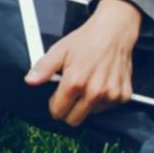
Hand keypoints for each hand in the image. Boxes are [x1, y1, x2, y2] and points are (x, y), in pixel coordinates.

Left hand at [23, 0, 140, 127]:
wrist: (114, 32)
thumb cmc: (86, 41)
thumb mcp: (59, 50)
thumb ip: (43, 68)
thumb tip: (30, 81)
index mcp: (75, 82)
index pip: (59, 112)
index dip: (54, 106)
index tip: (56, 98)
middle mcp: (94, 92)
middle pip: (74, 120)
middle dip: (69, 110)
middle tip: (70, 93)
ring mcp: (111, 95)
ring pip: (91, 113)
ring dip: (87, 103)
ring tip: (89, 82)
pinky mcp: (123, 95)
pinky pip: (108, 107)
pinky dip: (103, 99)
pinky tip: (102, 82)